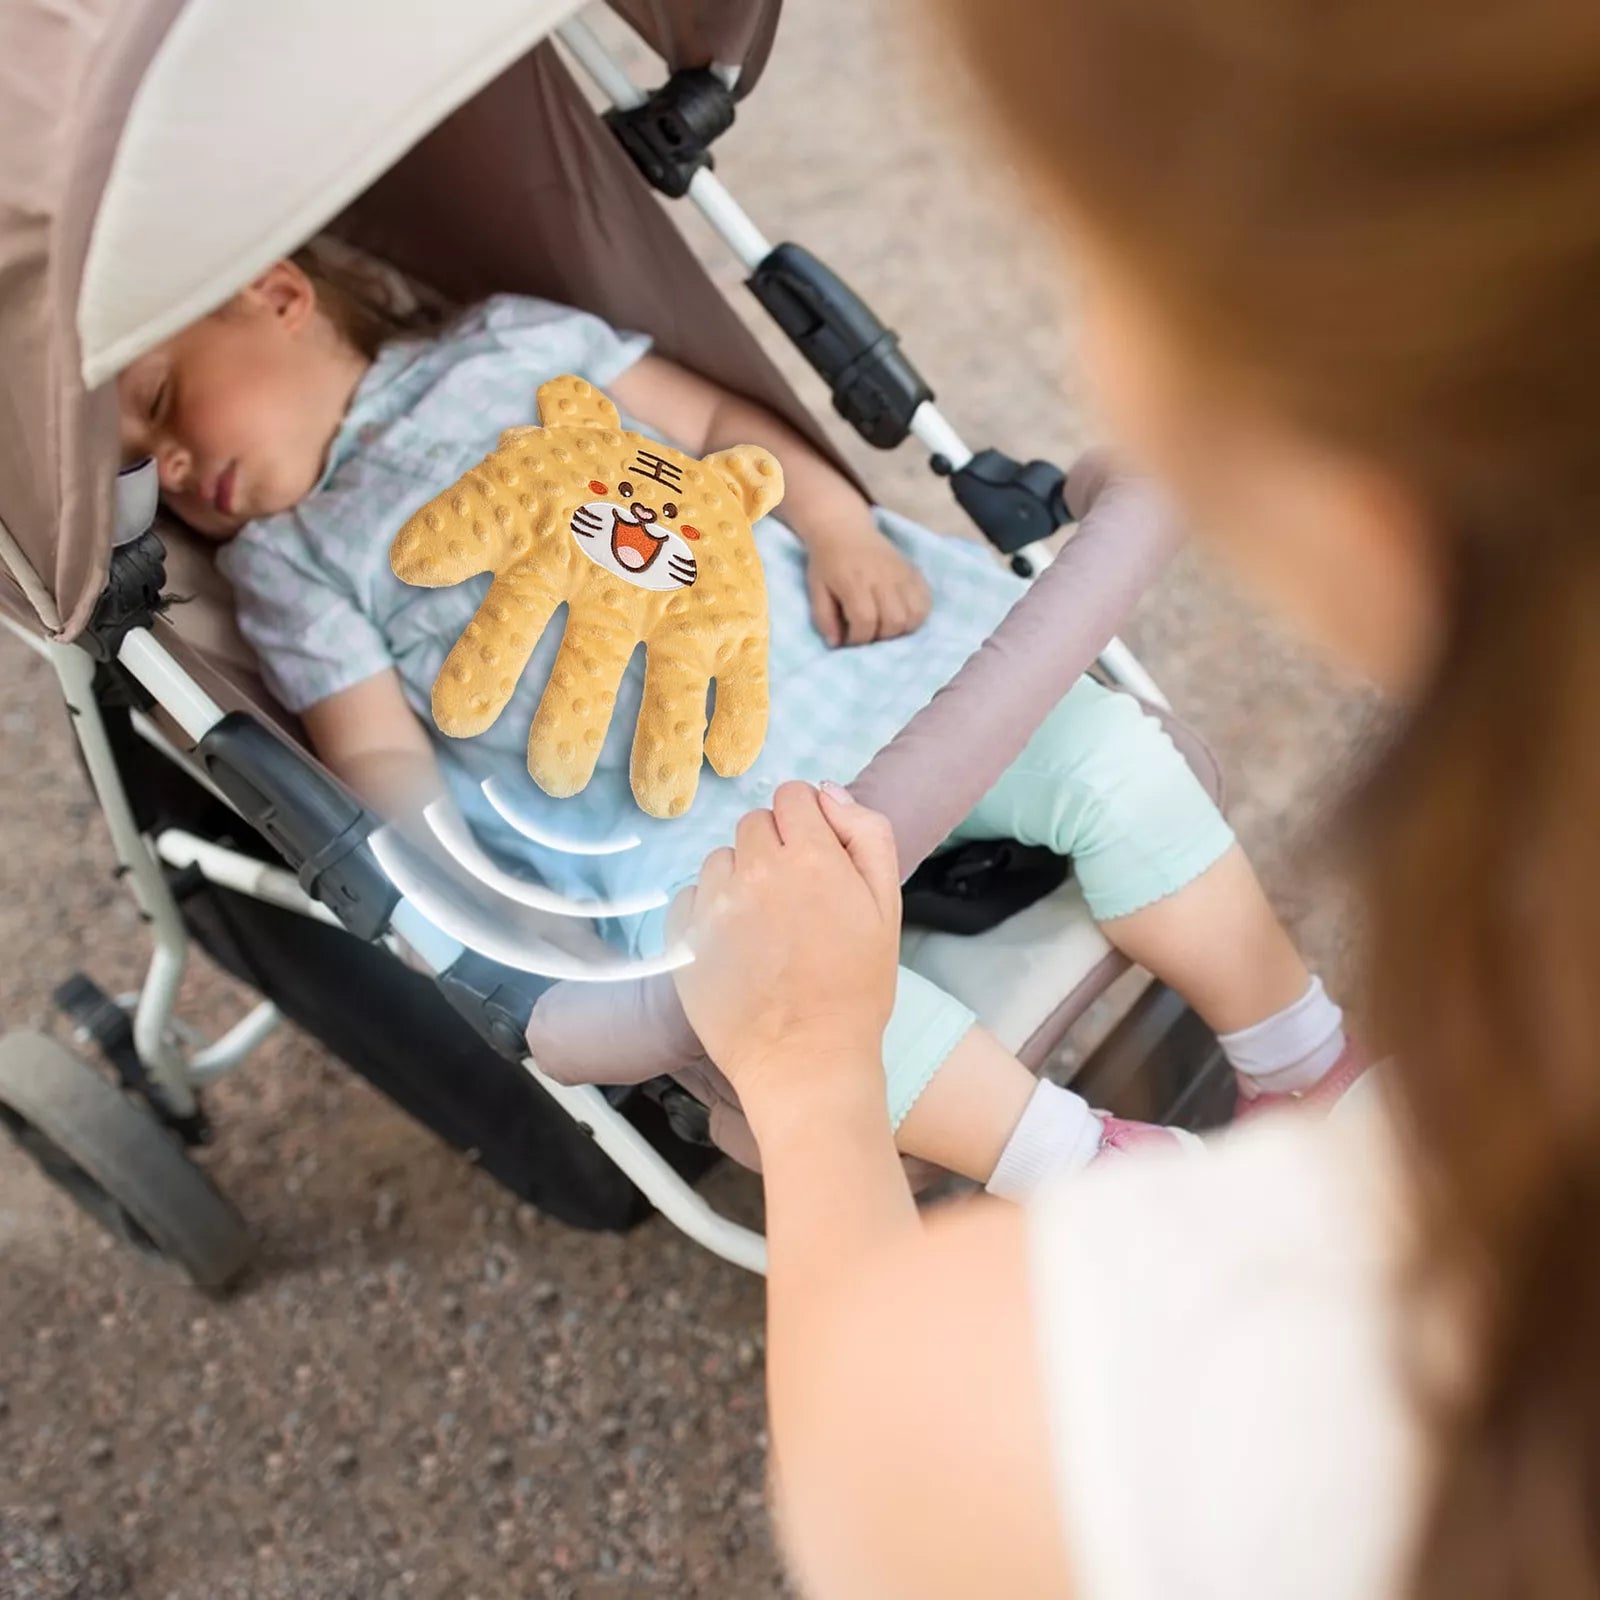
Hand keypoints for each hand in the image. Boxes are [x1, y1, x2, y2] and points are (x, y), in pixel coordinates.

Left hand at [672, 781, 902, 1111]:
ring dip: (740, 879)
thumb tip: (827, 792)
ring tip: (764, 929)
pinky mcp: (683, 936)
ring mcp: (713, 902)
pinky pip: (689, 898)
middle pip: (754, 824)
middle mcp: (755, 869)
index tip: (815, 859)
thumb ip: (867, 835)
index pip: (792, 796)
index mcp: (810, 856)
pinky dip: (708, 913)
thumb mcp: (886, 906)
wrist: (806, 1059)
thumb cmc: (855, 987)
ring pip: (720, 860)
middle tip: (794, 901)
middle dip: (774, 849)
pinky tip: (734, 947)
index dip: (806, 823)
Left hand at [804, 520, 931, 647]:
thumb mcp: (816, 589)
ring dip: (902, 628)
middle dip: (881, 636)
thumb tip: (836, 644)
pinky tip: (902, 615)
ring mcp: (900, 574)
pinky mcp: (912, 571)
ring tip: (887, 626)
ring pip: (914, 614)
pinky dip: (917, 614)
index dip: (858, 638)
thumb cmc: (827, 562)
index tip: (850, 639)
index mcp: (854, 582)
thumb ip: (824, 618)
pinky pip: (926, 600)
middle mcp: (881, 578)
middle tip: (869, 632)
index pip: (865, 620)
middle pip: (894, 621)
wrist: (843, 529)